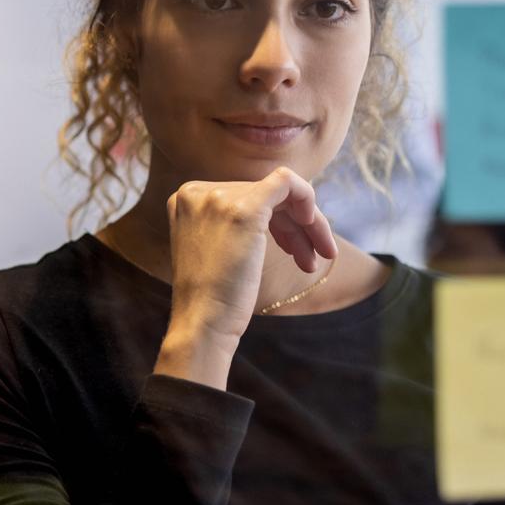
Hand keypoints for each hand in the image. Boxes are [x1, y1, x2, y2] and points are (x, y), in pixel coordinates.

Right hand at [155, 167, 337, 384]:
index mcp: (188, 198)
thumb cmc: (214, 297)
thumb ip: (236, 222)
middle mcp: (198, 191)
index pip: (245, 194)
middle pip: (264, 194)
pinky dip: (308, 199)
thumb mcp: (217, 248)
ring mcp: (218, 197)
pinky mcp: (244, 209)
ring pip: (281, 191)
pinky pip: (288, 181)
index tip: (292, 251)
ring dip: (307, 225)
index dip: (275, 220)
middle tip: (312, 259)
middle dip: (294, 226)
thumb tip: (283, 210)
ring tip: (316, 260)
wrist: (203, 323)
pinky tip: (316, 230)